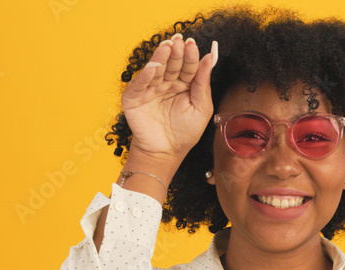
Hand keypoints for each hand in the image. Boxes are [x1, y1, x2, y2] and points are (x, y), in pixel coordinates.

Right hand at [121, 34, 217, 159]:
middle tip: (179, 41)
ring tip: (166, 47)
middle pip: (171, 64)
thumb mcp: (201, 108)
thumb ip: (203, 83)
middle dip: (175, 53)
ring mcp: (149, 89)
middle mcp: (166, 84)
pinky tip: (152, 68)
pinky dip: (144, 76)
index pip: (188, 67)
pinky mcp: (134, 98)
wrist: (166, 153)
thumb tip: (210, 57)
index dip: (190, 56)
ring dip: (160, 58)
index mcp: (184, 85)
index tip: (192, 44)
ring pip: (155, 70)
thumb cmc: (185, 133)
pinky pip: (139, 84)